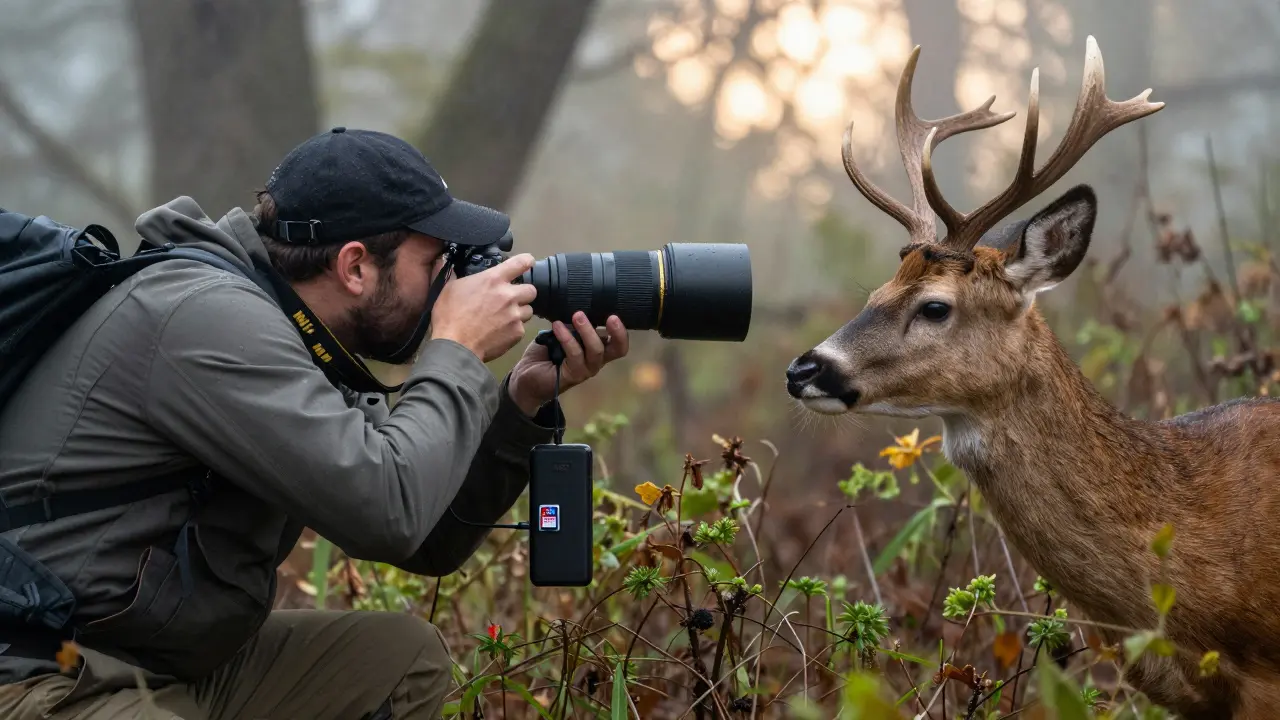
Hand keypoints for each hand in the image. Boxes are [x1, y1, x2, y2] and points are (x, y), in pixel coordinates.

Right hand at [431, 254, 537, 361]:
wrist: (456, 346)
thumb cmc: (450, 317)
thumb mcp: (451, 289)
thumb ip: (459, 275)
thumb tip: (449, 264)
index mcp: (493, 280)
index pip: (520, 262)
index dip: (527, 261)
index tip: (528, 263)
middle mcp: (508, 295)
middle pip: (531, 290)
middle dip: (523, 294)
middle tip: (511, 299)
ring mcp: (515, 315)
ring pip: (528, 310)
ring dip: (519, 312)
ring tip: (505, 318)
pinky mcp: (517, 332)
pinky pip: (521, 328)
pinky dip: (513, 330)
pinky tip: (499, 332)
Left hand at [508, 312, 629, 415]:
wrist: (525, 376)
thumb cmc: (545, 353)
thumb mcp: (561, 332)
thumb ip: (572, 323)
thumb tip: (576, 302)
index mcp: (596, 349)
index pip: (619, 343)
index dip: (622, 331)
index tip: (616, 314)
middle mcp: (595, 361)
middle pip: (617, 350)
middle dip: (617, 333)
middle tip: (610, 316)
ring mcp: (585, 370)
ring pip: (596, 351)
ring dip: (587, 331)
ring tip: (577, 315)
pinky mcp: (572, 375)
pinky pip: (574, 355)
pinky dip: (567, 339)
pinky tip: (557, 326)